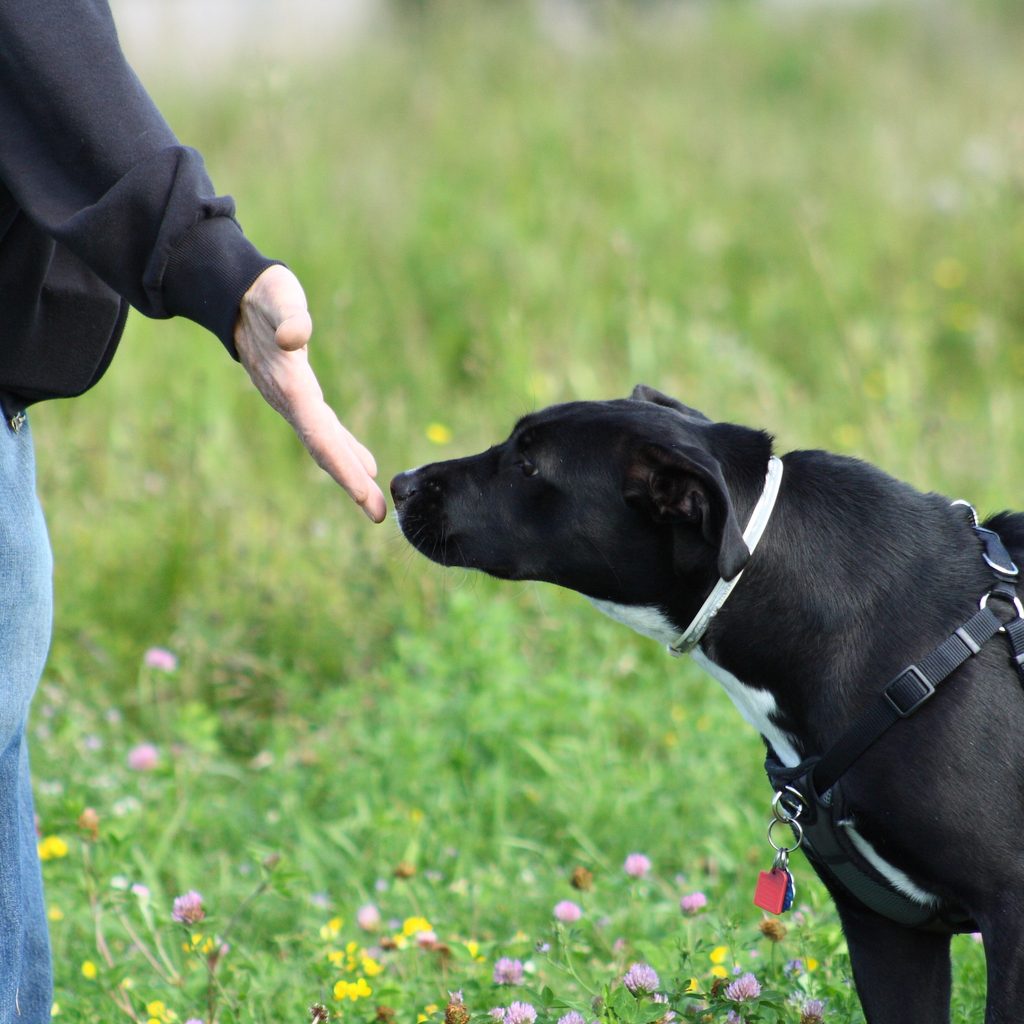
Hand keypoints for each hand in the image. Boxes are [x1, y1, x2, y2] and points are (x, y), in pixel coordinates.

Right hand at [234, 264, 386, 521]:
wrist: (236, 294)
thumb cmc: (262, 294)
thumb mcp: (277, 296)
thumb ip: (289, 316)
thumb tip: (294, 337)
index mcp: (291, 385)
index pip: (321, 435)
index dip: (343, 464)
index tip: (366, 492)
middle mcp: (292, 401)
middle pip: (325, 450)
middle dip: (351, 483)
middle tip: (378, 514)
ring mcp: (294, 401)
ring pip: (325, 444)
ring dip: (349, 473)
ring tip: (373, 503)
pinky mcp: (300, 394)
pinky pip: (326, 430)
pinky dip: (345, 450)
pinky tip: (366, 465)